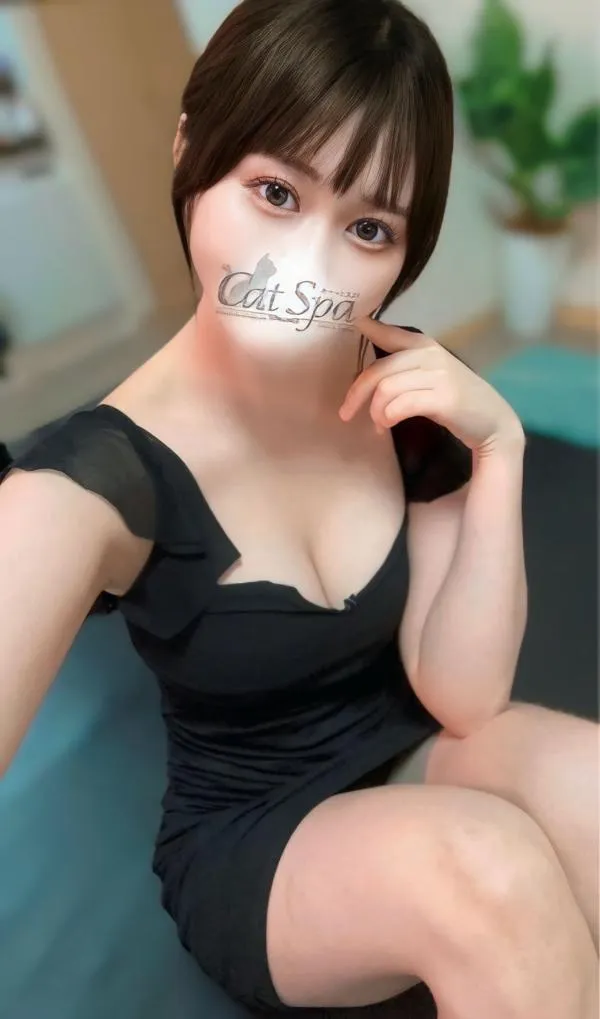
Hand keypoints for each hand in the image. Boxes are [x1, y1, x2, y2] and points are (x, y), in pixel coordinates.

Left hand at [339, 316, 523, 452]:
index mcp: (425, 346)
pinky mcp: (444, 398)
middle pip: (378, 370)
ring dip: (375, 412)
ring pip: (386, 389)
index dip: (370, 327)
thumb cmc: (457, 401)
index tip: (354, 322)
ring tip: (378, 425)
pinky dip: (388, 417)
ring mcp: (439, 375)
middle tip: (346, 413)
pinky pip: (401, 405)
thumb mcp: (431, 375)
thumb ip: (404, 367)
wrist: (493, 423)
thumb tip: (366, 369)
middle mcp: (430, 355)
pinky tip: (387, 426)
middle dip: (356, 394)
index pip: (391, 333)